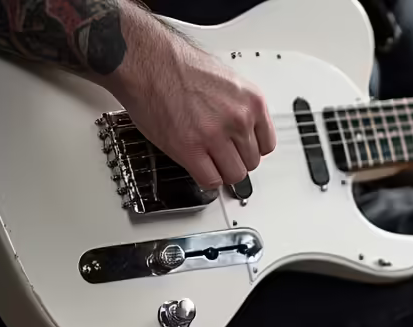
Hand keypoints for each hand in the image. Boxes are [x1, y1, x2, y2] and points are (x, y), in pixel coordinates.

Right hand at [102, 29, 275, 189]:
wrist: (146, 60)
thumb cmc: (178, 64)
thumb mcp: (226, 81)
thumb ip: (240, 107)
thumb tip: (244, 130)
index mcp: (252, 102)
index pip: (267, 145)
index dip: (250, 149)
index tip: (241, 150)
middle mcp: (238, 119)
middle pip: (251, 162)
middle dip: (235, 160)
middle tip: (220, 155)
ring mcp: (215, 136)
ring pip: (233, 175)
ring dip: (221, 172)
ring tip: (208, 161)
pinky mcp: (189, 149)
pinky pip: (210, 180)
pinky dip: (206, 179)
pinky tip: (198, 167)